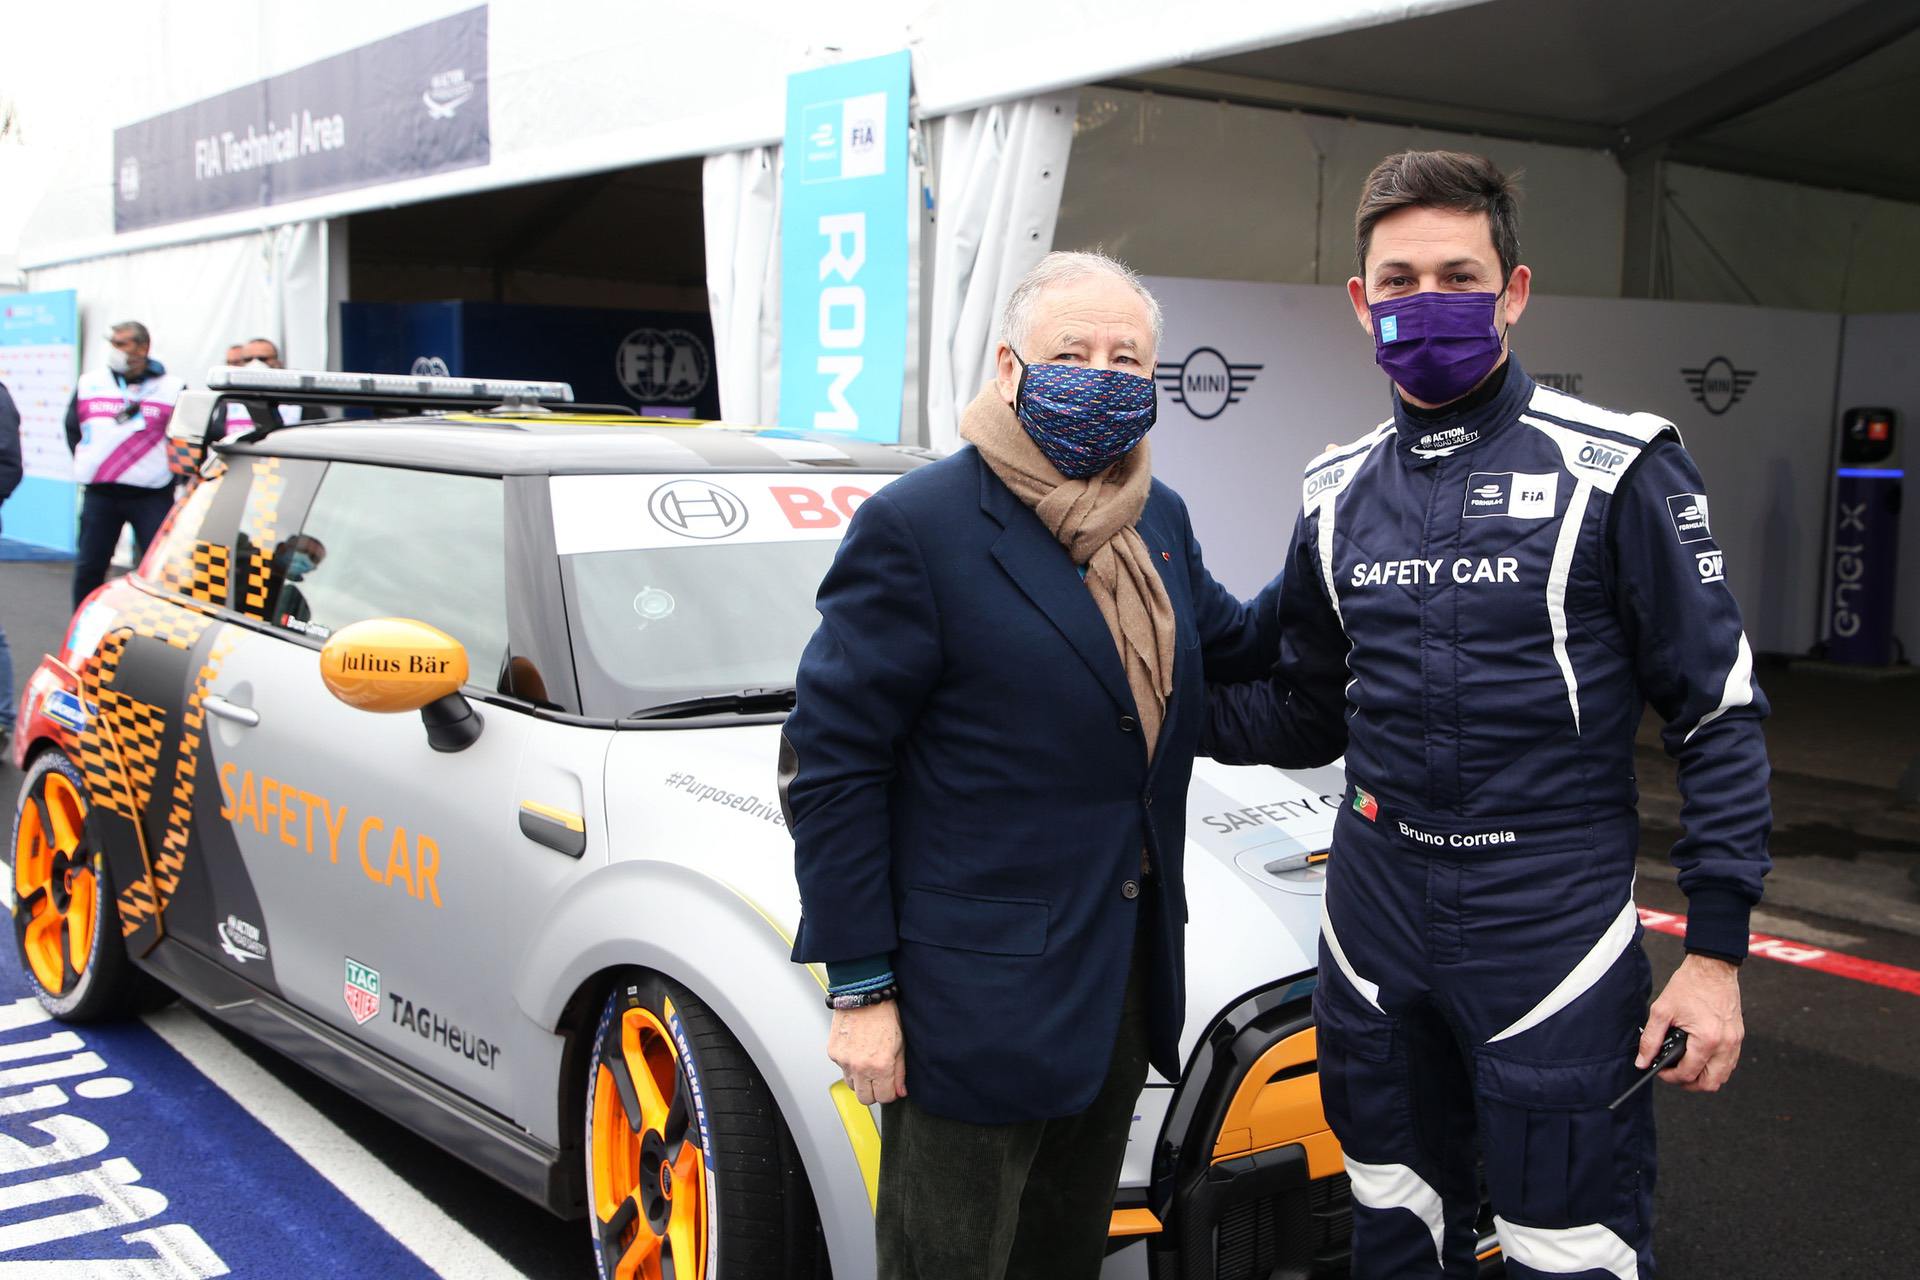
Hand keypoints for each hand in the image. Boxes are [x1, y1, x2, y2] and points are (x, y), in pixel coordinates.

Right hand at [829, 1001, 906, 1104]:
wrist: (864, 995)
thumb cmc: (884, 1015)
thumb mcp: (900, 1044)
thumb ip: (900, 1072)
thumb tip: (900, 1091)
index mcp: (880, 1066)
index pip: (883, 1098)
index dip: (888, 1093)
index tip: (889, 1086)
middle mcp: (860, 1067)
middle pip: (864, 1099)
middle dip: (873, 1092)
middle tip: (878, 1078)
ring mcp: (844, 1061)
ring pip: (851, 1085)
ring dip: (859, 1079)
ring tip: (866, 1061)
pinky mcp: (833, 1053)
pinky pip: (841, 1068)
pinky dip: (848, 1064)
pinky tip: (856, 1049)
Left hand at [1638, 954, 1742, 1091]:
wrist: (1712, 967)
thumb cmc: (1689, 985)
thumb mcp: (1662, 1010)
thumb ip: (1650, 1039)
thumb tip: (1643, 1061)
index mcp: (1707, 1039)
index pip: (1689, 1073)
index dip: (1670, 1077)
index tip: (1659, 1071)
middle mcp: (1726, 1044)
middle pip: (1711, 1083)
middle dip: (1689, 1083)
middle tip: (1673, 1074)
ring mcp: (1735, 1042)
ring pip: (1722, 1076)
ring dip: (1703, 1077)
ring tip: (1685, 1066)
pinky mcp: (1738, 1037)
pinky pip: (1729, 1063)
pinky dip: (1715, 1067)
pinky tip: (1699, 1057)